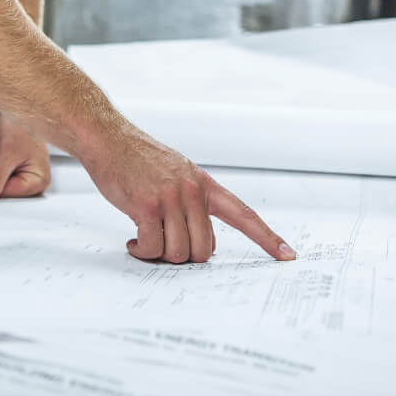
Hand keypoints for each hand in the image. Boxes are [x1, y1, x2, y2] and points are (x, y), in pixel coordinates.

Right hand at [79, 126, 295, 264]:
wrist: (107, 138)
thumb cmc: (137, 160)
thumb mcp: (177, 173)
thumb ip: (192, 202)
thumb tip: (197, 239)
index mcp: (204, 184)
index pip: (244, 214)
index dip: (267, 237)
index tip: (288, 255)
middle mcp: (192, 191)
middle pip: (205, 249)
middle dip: (185, 257)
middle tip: (164, 245)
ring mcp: (170, 198)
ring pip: (179, 252)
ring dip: (159, 254)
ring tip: (144, 240)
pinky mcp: (146, 205)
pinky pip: (152, 247)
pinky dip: (142, 251)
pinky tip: (133, 240)